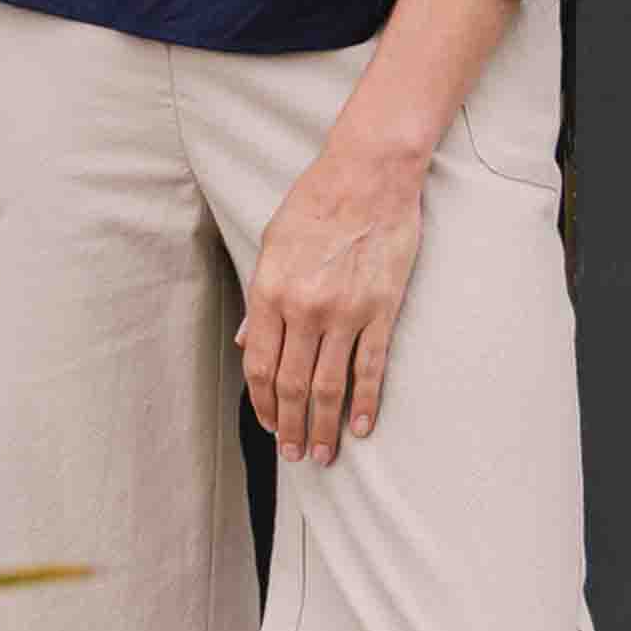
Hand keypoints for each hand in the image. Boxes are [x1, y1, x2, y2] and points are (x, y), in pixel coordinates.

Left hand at [236, 134, 424, 464]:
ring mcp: (346, 312)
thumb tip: (249, 341)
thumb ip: (259, 298)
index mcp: (271, 292)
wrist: (368, 175)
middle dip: (290, 426)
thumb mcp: (271, 244)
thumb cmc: (316, 203)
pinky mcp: (381, 309)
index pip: (261, 366)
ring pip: (329, 385)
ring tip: (322, 454)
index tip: (268, 424)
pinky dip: (365, 402)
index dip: (262, 403)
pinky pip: (371, 367)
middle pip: (292, 385)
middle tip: (294, 454)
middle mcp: (305, 309)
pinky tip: (360, 426)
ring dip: (322, 427)